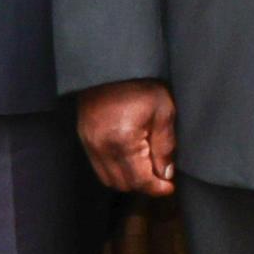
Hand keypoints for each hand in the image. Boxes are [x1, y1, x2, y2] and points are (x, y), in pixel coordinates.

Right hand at [76, 79, 178, 197]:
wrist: (112, 65)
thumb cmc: (141, 85)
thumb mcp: (163, 112)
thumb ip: (165, 146)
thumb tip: (166, 173)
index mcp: (123, 140)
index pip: (140, 180)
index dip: (157, 188)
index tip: (169, 187)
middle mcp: (101, 146)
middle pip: (123, 184)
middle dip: (144, 185)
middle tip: (160, 176)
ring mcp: (89, 143)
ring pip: (109, 179)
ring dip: (129, 180)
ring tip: (146, 168)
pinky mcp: (84, 138)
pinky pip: (99, 167)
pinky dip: (115, 170)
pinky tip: (130, 159)